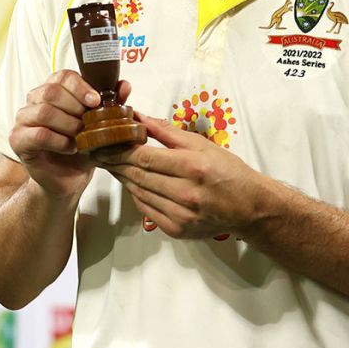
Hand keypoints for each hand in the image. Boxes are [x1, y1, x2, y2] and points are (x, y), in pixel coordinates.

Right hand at [9, 70, 131, 201]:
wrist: (69, 179)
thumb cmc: (82, 149)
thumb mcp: (102, 125)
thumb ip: (112, 104)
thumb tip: (124, 86)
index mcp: (53, 90)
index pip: (62, 76)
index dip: (80, 86)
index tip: (96, 100)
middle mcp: (34, 100)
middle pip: (51, 91)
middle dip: (75, 108)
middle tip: (88, 124)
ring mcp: (23, 119)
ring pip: (44, 111)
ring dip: (69, 125)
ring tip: (80, 138)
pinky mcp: (17, 139)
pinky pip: (38, 134)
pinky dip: (59, 142)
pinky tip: (70, 148)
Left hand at [94, 115, 266, 238]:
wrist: (250, 206)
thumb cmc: (227, 170)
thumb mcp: (201, 144)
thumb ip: (166, 132)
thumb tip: (138, 117)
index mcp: (193, 166)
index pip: (144, 158)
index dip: (119, 150)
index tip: (103, 143)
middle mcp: (187, 193)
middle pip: (138, 176)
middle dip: (114, 163)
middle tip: (98, 152)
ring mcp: (182, 215)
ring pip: (139, 193)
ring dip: (122, 178)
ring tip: (111, 165)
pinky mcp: (178, 230)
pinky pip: (147, 210)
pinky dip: (136, 195)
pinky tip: (132, 183)